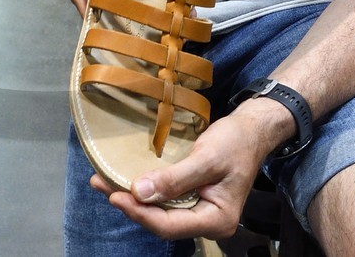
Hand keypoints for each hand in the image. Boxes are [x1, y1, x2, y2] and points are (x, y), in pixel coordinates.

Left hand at [90, 112, 270, 240]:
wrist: (252, 129)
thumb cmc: (236, 142)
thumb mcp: (207, 159)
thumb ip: (175, 179)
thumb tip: (139, 193)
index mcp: (217, 219)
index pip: (170, 225)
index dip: (140, 213)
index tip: (115, 195)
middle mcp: (207, 221)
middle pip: (162, 222)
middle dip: (131, 206)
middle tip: (102, 186)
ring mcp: (199, 210)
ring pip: (160, 211)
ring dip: (133, 198)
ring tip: (104, 182)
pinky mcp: (192, 197)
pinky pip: (164, 199)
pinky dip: (145, 190)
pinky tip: (125, 180)